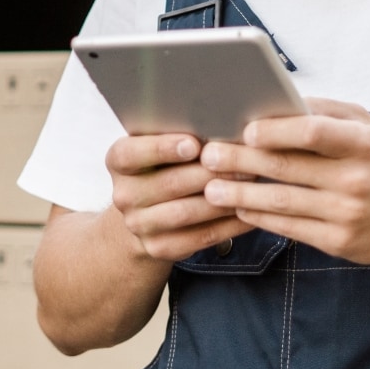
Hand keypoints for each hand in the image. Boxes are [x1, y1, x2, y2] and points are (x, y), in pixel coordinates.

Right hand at [107, 133, 256, 261]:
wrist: (145, 215)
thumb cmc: (163, 167)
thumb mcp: (159, 147)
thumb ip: (178, 134)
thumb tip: (219, 121)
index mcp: (119, 162)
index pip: (131, 154)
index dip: (161, 148)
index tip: (193, 144)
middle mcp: (123, 195)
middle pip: (168, 184)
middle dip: (209, 173)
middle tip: (243, 163)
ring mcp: (139, 225)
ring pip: (186, 212)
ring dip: (222, 199)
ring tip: (250, 184)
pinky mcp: (159, 248)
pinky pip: (200, 237)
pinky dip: (228, 224)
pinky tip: (248, 211)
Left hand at [199, 98, 369, 264]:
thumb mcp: (365, 127)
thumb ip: (324, 112)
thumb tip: (277, 99)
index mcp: (362, 143)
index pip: (314, 132)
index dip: (276, 130)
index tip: (246, 129)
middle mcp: (355, 178)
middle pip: (287, 167)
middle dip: (241, 160)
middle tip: (209, 156)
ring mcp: (346, 213)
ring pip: (282, 202)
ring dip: (241, 194)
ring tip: (211, 188)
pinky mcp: (339, 242)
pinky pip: (290, 228)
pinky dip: (260, 218)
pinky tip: (239, 209)